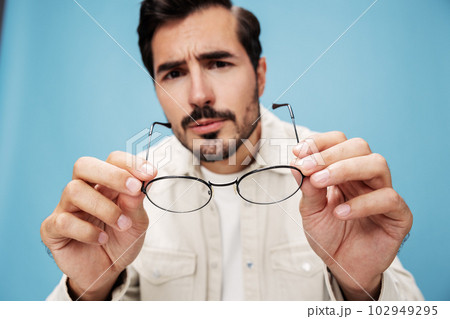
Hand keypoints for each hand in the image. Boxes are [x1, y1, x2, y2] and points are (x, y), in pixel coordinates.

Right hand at [41, 151, 154, 299]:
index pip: (111, 160)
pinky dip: (86, 231)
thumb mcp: (137, 222)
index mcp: (104, 183)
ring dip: (104, 207)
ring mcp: (65, 208)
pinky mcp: (52, 229)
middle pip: (84, 165)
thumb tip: (141, 182)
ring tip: (122, 224)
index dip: (129, 163)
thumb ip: (136, 203)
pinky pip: (63, 221)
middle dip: (112, 174)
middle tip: (134, 188)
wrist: (107, 271)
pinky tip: (101, 239)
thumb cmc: (121, 241)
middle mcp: (83, 190)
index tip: (150, 173)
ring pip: (74, 190)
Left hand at [291, 132, 411, 299]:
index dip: (320, 143)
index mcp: (345, 171)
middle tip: (307, 167)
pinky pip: (388, 198)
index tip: (299, 152)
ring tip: (320, 182)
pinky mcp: (399, 214)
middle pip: (359, 147)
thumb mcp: (310, 210)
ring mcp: (383, 193)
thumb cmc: (329, 235)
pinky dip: (362, 203)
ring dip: (345, 168)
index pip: (339, 142)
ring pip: (377, 164)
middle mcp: (365, 178)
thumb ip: (307, 188)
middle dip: (330, 154)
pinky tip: (341, 213)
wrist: (342, 266)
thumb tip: (296, 163)